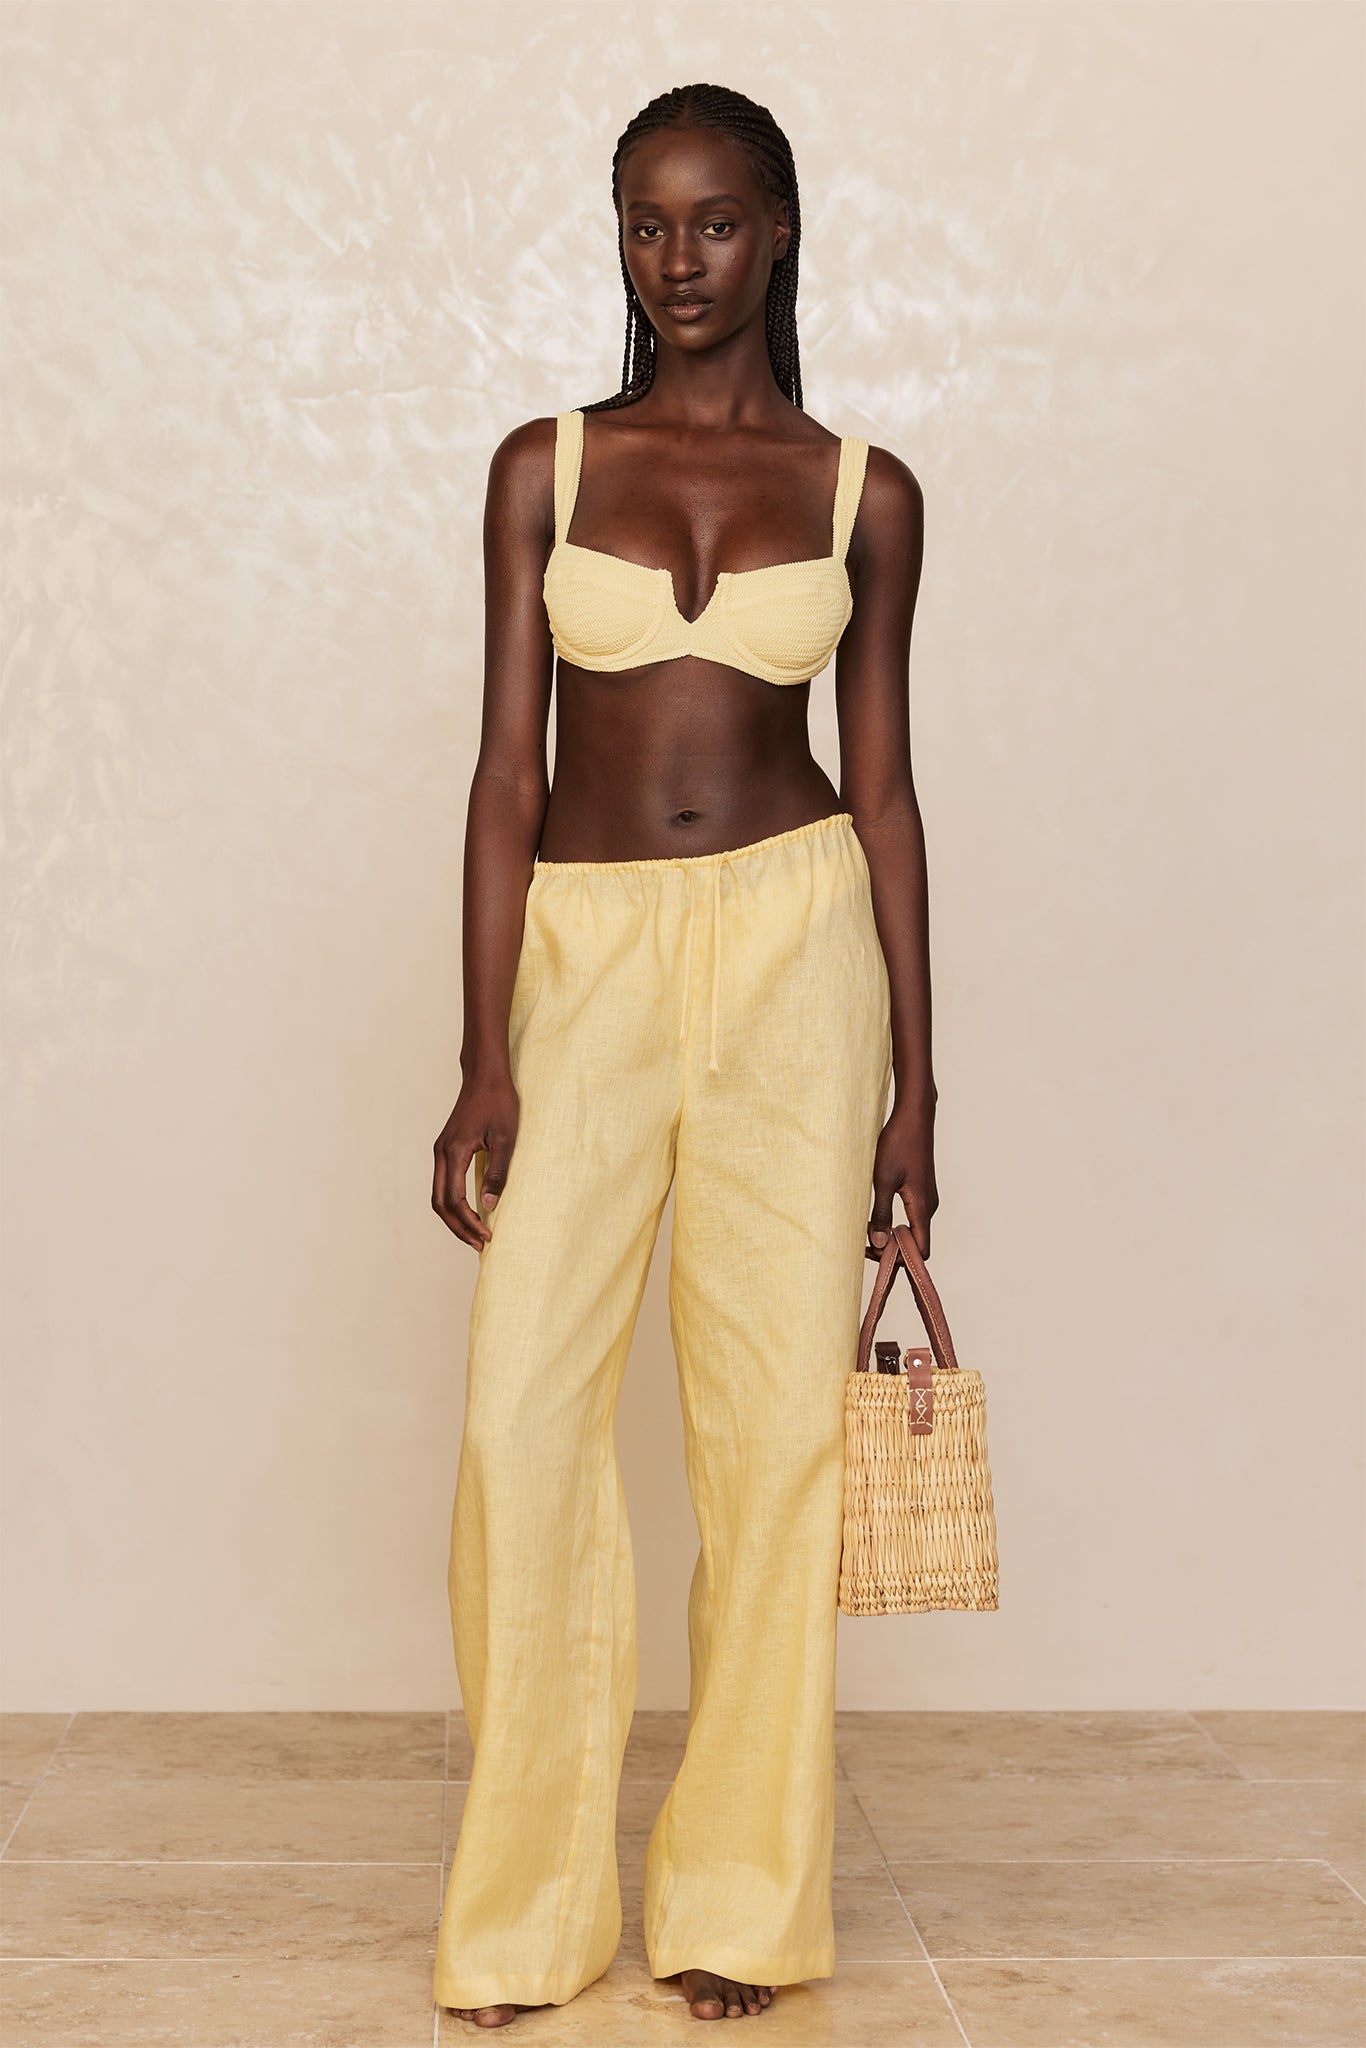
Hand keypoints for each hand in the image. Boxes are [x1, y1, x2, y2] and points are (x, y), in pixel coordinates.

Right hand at [431, 1071, 519, 1249]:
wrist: (486, 1075)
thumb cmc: (499, 1102)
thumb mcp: (506, 1138)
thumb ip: (497, 1173)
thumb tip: (490, 1206)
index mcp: (454, 1151)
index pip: (453, 1199)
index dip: (468, 1223)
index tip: (487, 1236)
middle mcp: (441, 1153)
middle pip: (439, 1203)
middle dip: (458, 1227)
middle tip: (480, 1244)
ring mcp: (441, 1150)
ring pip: (437, 1195)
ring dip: (453, 1217)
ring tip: (475, 1233)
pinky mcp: (446, 1148)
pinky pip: (443, 1183)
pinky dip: (453, 1202)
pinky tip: (471, 1211)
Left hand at [867, 1095, 937, 1258]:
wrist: (913, 1116)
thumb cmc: (898, 1144)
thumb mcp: (883, 1179)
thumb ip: (881, 1213)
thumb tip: (878, 1242)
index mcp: (922, 1207)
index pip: (919, 1251)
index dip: (897, 1259)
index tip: (872, 1250)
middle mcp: (929, 1207)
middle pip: (914, 1244)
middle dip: (889, 1249)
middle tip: (862, 1241)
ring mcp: (926, 1199)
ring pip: (912, 1231)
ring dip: (890, 1235)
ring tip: (865, 1228)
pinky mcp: (921, 1191)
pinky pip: (912, 1218)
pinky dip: (894, 1223)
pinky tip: (875, 1214)